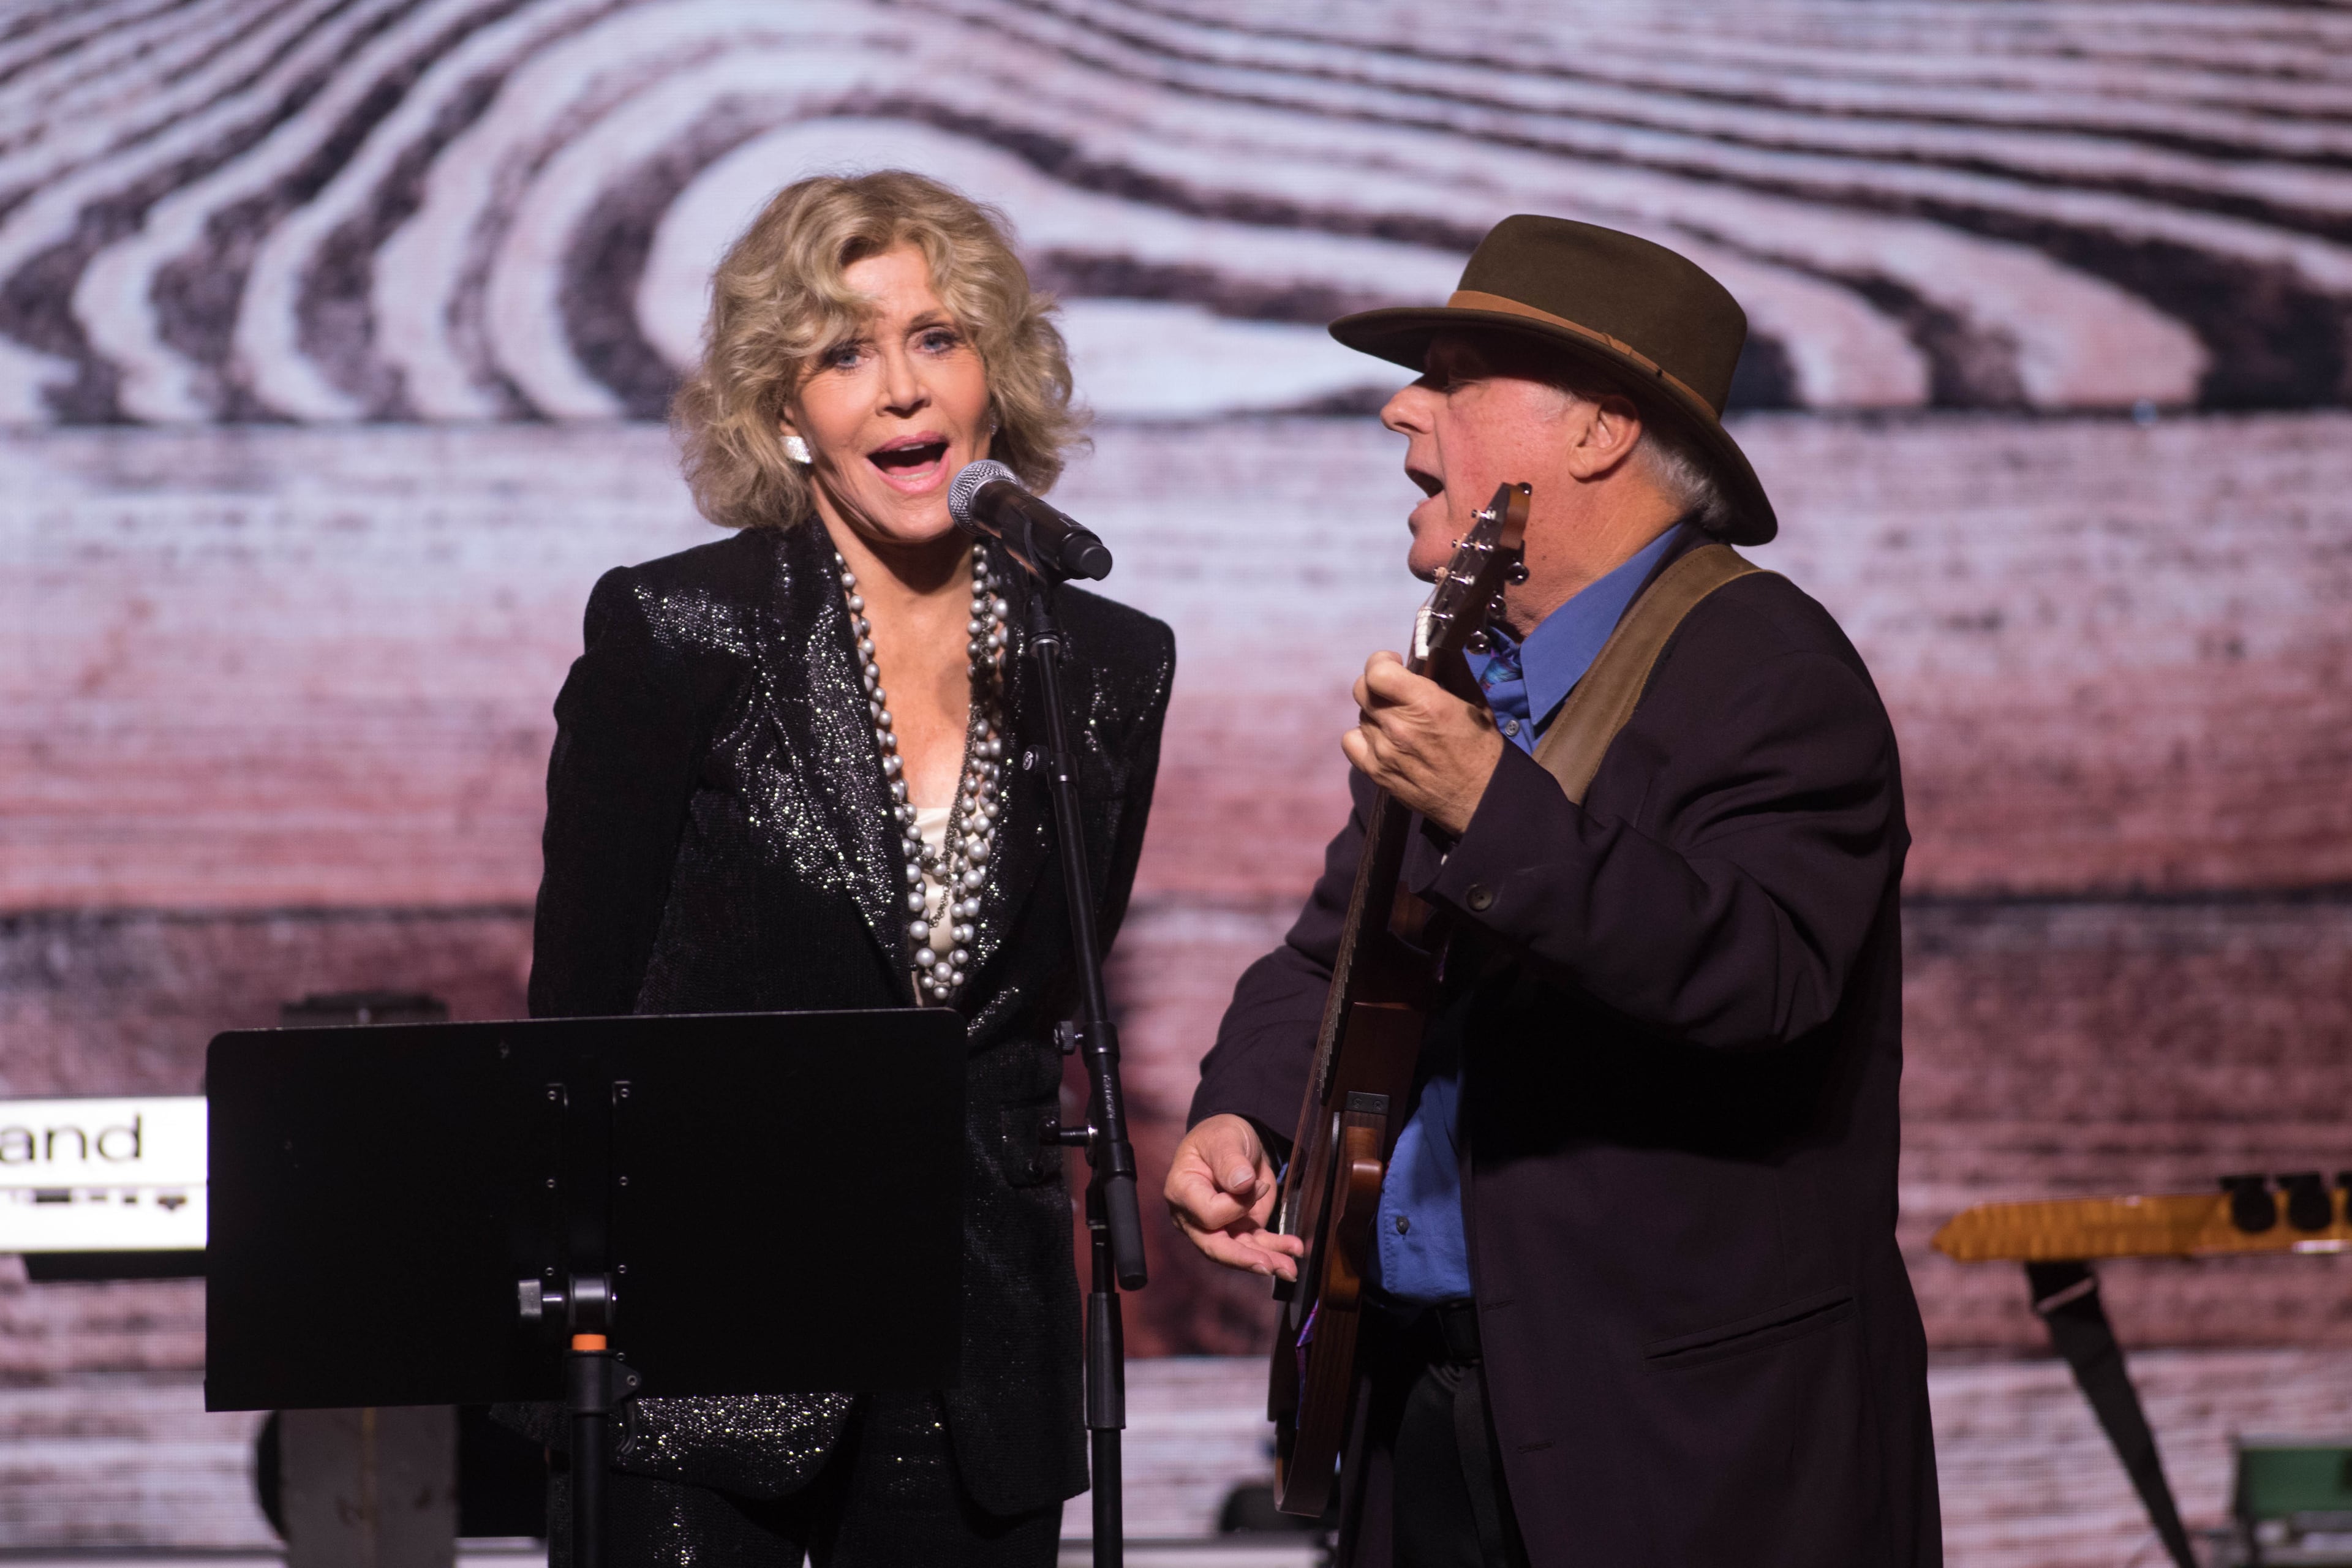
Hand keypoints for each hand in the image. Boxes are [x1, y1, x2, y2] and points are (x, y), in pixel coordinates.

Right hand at [1164, 1114, 1302, 1280]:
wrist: (1234, 1141)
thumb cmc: (1221, 1136)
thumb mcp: (1225, 1139)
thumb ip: (1230, 1160)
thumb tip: (1242, 1184)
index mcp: (1183, 1191)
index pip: (1208, 1214)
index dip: (1235, 1205)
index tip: (1254, 1183)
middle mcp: (1194, 1216)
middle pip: (1215, 1246)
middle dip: (1243, 1258)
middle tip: (1269, 1265)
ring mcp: (1216, 1226)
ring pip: (1238, 1251)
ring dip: (1266, 1260)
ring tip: (1290, 1268)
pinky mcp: (1238, 1229)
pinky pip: (1255, 1245)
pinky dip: (1275, 1249)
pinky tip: (1293, 1249)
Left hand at [1341, 651, 1505, 835]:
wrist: (1481, 798)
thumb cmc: (1482, 750)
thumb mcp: (1474, 702)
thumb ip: (1451, 671)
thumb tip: (1434, 648)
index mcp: (1425, 705)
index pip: (1376, 672)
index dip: (1382, 661)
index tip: (1396, 663)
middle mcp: (1398, 727)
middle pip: (1361, 689)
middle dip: (1378, 683)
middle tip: (1396, 689)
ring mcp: (1383, 752)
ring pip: (1360, 714)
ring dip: (1375, 711)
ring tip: (1397, 719)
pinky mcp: (1376, 773)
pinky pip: (1350, 742)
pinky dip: (1362, 736)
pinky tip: (1381, 738)